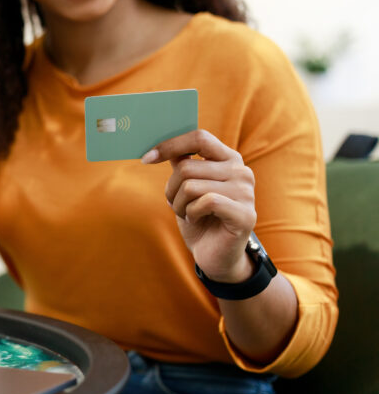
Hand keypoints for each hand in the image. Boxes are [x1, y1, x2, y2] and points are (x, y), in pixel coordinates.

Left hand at [142, 129, 255, 282]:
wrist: (215, 255)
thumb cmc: (199, 218)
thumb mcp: (186, 186)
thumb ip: (181, 163)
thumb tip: (159, 142)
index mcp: (228, 159)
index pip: (199, 138)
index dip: (170, 145)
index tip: (147, 158)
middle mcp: (241, 171)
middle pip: (187, 167)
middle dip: (171, 189)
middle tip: (175, 204)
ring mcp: (246, 192)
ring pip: (191, 186)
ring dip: (179, 204)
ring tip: (187, 213)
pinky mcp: (245, 214)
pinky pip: (205, 202)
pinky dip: (190, 213)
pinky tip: (196, 220)